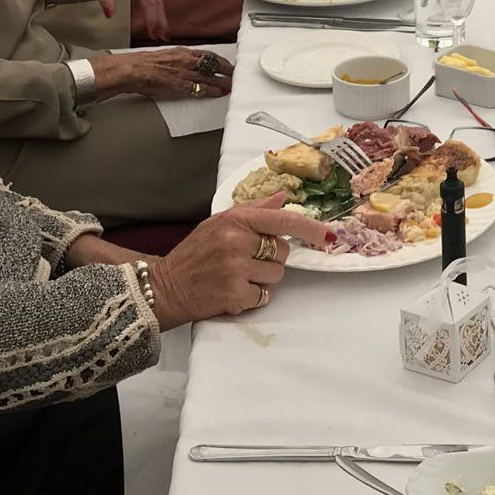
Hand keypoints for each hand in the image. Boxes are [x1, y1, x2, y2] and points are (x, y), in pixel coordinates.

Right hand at [88, 45, 232, 100]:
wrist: (130, 69)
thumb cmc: (141, 64)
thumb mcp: (163, 57)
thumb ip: (176, 60)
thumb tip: (183, 64)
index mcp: (181, 52)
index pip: (207, 54)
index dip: (220, 60)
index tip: (227, 64)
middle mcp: (186, 60)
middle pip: (213, 63)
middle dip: (227, 69)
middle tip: (236, 75)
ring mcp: (184, 72)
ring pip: (211, 76)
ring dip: (224, 81)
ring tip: (232, 85)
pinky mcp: (180, 85)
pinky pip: (201, 88)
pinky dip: (212, 91)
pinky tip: (219, 93)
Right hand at [147, 194, 333, 328]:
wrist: (165, 286)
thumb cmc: (195, 252)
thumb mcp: (220, 222)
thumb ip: (254, 210)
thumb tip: (283, 197)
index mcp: (234, 221)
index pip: (282, 221)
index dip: (310, 228)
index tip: (328, 234)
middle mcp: (236, 243)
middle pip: (282, 252)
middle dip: (270, 257)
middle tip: (245, 260)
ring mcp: (236, 270)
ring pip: (276, 275)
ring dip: (262, 278)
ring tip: (236, 275)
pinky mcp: (234, 295)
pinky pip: (263, 296)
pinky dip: (252, 296)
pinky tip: (232, 290)